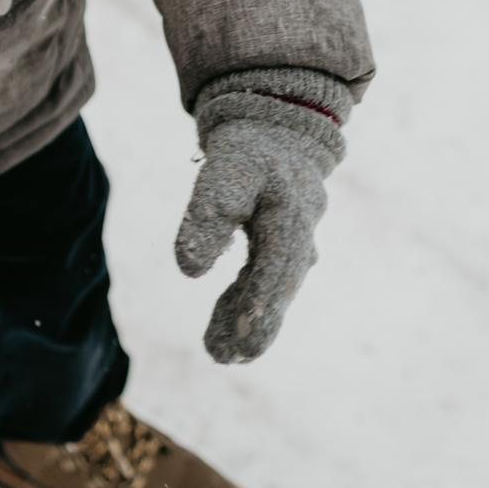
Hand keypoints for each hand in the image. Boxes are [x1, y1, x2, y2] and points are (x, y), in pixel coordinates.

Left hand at [174, 78, 348, 362]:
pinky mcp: (279, 248)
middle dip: (256, 325)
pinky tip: (222, 330)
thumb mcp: (225, 171)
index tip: (243, 334)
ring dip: (248, 322)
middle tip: (230, 357)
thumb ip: (209, 214)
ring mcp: (294, 244)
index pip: (276, 267)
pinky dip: (244, 305)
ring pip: (270, 290)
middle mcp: (299, 236)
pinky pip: (263, 282)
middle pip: (277, 287)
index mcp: (291, 215)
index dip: (259, 302)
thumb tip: (189, 270)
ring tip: (218, 354)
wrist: (275, 130)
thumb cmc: (248, 150)